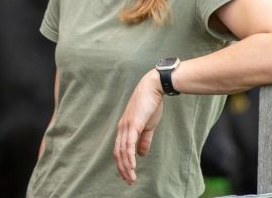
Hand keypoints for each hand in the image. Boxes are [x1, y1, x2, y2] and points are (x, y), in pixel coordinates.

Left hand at [113, 70, 163, 184]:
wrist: (153, 89)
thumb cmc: (150, 105)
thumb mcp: (148, 126)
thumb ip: (144, 140)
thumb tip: (140, 154)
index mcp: (124, 128)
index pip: (119, 149)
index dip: (122, 163)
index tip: (126, 175)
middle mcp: (122, 128)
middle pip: (118, 153)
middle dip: (122, 169)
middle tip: (128, 181)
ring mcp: (126, 126)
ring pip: (122, 151)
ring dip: (126, 166)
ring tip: (131, 178)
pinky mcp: (133, 124)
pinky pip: (129, 144)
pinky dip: (129, 156)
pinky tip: (132, 166)